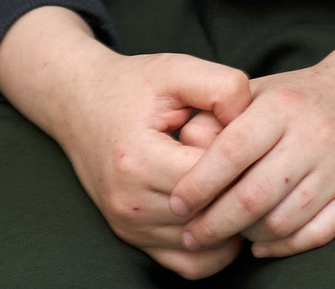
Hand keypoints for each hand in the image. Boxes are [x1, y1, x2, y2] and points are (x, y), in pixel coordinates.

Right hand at [0, 7, 252, 277]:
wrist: (79, 103)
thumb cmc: (131, 85)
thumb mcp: (176, 69)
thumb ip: (221, 86)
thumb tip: (251, 118)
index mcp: (138, 158)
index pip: (211, 179)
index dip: (242, 160)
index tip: (251, 140)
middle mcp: (129, 201)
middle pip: (210, 214)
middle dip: (239, 192)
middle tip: (255, 167)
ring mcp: (128, 225)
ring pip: (204, 244)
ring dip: (230, 221)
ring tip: (239, 186)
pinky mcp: (132, 237)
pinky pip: (189, 265)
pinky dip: (214, 248)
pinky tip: (221, 211)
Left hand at [167, 18, 334, 259]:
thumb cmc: (301, 99)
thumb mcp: (260, 92)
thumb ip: (219, 118)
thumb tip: (181, 150)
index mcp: (283, 107)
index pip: (232, 151)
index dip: (199, 183)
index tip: (177, 204)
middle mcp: (315, 135)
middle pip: (255, 197)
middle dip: (215, 223)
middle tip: (192, 235)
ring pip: (284, 222)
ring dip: (249, 236)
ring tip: (230, 234)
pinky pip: (317, 235)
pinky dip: (284, 247)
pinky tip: (262, 243)